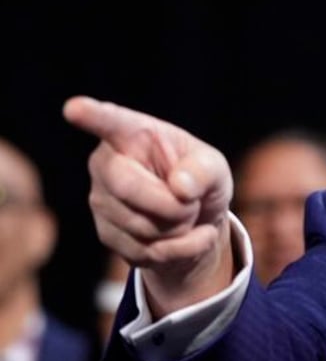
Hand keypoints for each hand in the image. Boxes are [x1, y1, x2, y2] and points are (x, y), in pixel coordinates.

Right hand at [63, 96, 234, 318]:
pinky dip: (181, 249)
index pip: (110, 122)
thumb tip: (180, 187)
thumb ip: (204, 170)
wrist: (198, 222)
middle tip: (193, 201)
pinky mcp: (107, 233)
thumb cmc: (201, 181)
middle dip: (173, 203)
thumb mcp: (214, 168)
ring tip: (188, 215)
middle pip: (127, 186)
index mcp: (133, 134)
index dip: (92, 115)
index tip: (74, 108)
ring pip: (141, 226)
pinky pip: (147, 251)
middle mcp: (107, 164)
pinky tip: (187, 237)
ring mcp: (101, 200)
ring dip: (181, 228)